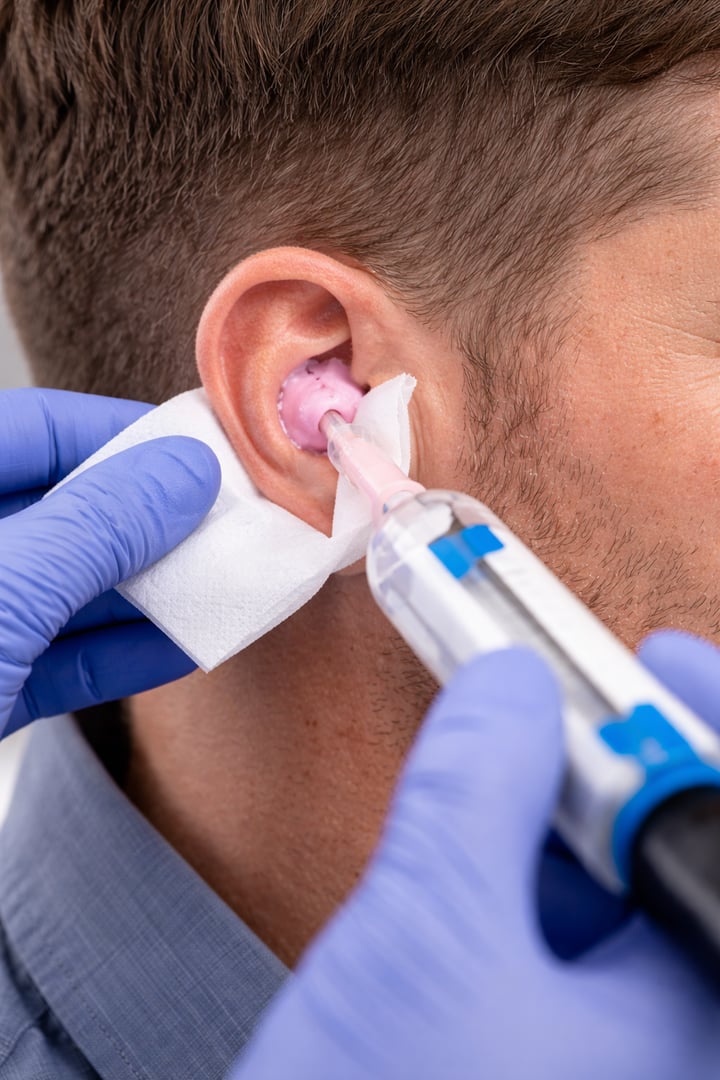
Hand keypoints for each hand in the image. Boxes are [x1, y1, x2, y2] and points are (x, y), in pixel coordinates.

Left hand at [0, 388, 219, 736]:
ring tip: (225, 587)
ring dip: (146, 592)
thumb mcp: (0, 591)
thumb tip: (184, 473)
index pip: (34, 433)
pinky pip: (58, 660)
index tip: (202, 454)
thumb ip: (95, 526)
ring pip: (65, 590)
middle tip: (229, 527)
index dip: (122, 436)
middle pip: (60, 511)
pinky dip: (121, 656)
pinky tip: (184, 647)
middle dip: (147, 522)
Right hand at [231, 638, 719, 1079]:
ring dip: (573, 833)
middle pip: (690, 866)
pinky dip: (545, 895)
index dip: (703, 725)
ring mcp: (636, 1068)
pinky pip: (593, 961)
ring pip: (636, 911)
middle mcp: (683, 1049)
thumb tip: (505, 687)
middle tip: (556, 713)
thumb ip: (473, 789)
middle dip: (621, 777)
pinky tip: (489, 871)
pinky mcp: (580, 1076)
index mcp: (699, 1030)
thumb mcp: (426, 940)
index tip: (652, 659)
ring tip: (507, 788)